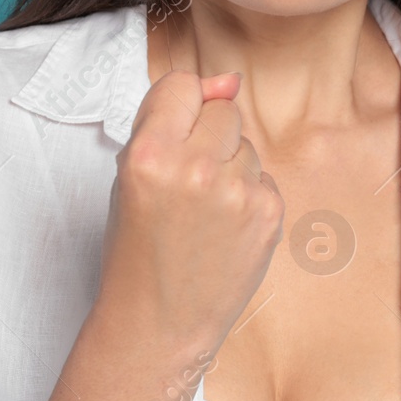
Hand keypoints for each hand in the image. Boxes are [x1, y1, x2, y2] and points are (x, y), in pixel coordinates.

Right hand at [96, 69, 283, 353]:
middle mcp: (196, 168)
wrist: (159, 321)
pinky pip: (264, 176)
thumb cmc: (137, 247)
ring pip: (247, 143)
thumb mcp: (131, 175)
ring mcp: (237, 192)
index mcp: (149, 154)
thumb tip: (230, 80)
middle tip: (186, 183)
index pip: (183, 84)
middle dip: (208, 137)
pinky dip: (248, 194)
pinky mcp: (268, 213)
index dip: (178, 110)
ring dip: (230, 166)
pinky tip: (225, 227)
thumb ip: (173, 119)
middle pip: (223, 111)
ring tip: (204, 211)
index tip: (171, 137)